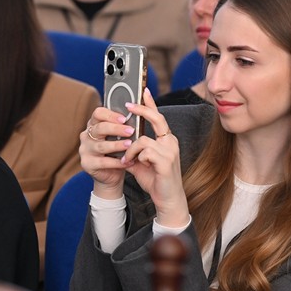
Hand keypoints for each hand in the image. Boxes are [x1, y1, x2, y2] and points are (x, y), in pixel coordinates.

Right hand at [79, 105, 137, 198]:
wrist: (111, 174)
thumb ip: (127, 123)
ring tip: (130, 145)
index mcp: (94, 125)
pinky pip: (103, 162)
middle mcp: (86, 136)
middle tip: (131, 131)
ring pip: (101, 145)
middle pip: (99, 128)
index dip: (110, 114)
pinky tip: (127, 161)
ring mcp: (85, 150)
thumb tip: (144, 103)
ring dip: (117, 145)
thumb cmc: (117, 151)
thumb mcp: (120, 136)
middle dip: (116, 129)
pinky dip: (117, 162)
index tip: (124, 118)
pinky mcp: (87, 164)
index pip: (98, 113)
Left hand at [119, 89, 188, 226]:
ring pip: (143, 139)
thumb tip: (120, 143)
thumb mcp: (141, 162)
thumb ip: (133, 150)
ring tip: (127, 160)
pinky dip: (136, 158)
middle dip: (142, 110)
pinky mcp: (166, 162)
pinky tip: (134, 165)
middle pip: (156, 118)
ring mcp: (170, 151)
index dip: (150, 103)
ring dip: (131, 149)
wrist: (168, 199)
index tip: (143, 91)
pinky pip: (144, 152)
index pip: (158, 117)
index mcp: (166, 140)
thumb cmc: (156, 180)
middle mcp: (170, 142)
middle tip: (128, 106)